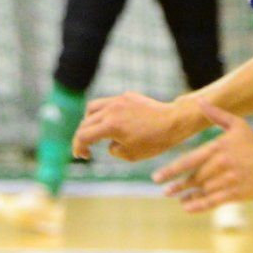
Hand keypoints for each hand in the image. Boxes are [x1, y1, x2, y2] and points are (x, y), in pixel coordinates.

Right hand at [73, 92, 200, 161]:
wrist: (174, 122)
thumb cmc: (155, 142)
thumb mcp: (130, 155)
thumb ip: (112, 149)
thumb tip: (108, 143)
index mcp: (110, 126)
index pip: (83, 136)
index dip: (78, 148)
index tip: (83, 156)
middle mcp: (111, 110)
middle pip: (85, 123)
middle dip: (82, 138)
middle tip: (86, 150)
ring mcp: (118, 100)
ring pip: (92, 108)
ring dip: (89, 122)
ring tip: (95, 133)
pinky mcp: (126, 96)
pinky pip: (107, 103)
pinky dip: (103, 113)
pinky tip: (111, 123)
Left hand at [152, 102, 252, 211]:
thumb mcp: (238, 125)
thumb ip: (216, 115)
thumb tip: (200, 101)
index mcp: (218, 147)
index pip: (188, 161)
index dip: (171, 170)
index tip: (157, 177)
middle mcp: (221, 164)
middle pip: (193, 177)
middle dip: (178, 185)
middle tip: (165, 190)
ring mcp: (228, 180)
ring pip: (202, 190)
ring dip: (187, 195)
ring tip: (177, 198)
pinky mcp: (236, 193)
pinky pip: (212, 201)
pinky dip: (198, 205)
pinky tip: (187, 206)